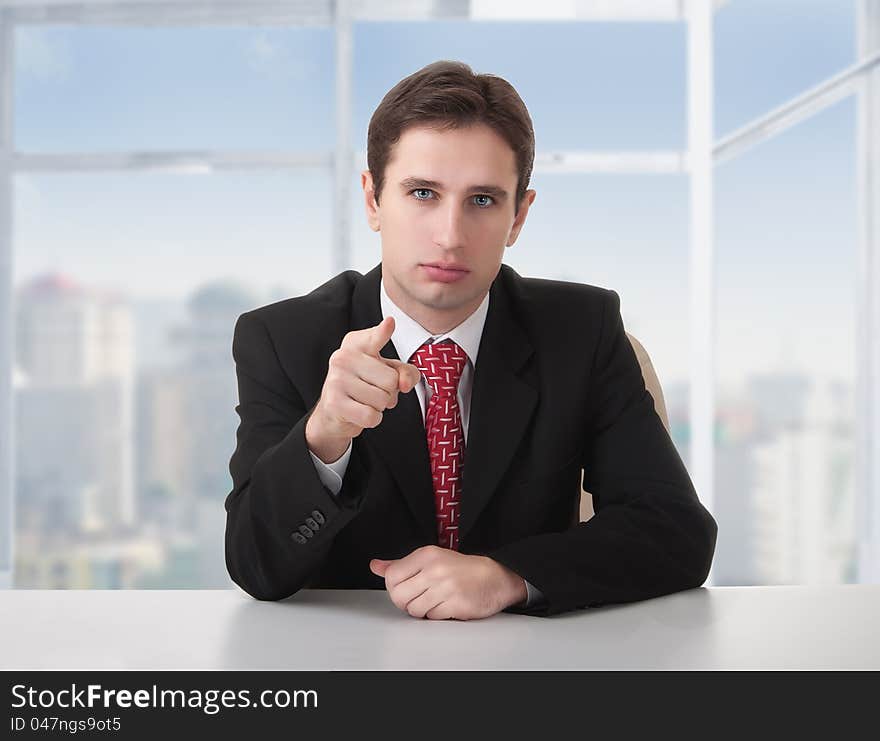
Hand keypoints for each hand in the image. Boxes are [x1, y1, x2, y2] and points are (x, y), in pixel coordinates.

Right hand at [306, 316, 421, 462]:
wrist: (333, 412)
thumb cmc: (365, 386)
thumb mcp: (388, 373)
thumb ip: (406, 373)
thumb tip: (404, 384)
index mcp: (356, 345)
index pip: (374, 337)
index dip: (383, 331)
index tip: (390, 323)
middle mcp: (343, 357)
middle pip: (391, 380)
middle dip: (388, 393)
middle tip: (371, 391)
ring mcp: (336, 379)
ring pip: (382, 400)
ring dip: (378, 407)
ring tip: (364, 401)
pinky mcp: (334, 402)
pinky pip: (371, 416)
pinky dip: (372, 419)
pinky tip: (359, 412)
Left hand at [369, 546, 527, 619]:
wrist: (495, 577)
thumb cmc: (462, 569)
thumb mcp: (430, 558)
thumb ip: (400, 564)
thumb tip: (376, 566)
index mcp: (426, 555)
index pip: (391, 577)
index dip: (394, 587)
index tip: (405, 587)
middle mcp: (434, 570)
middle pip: (399, 596)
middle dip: (405, 602)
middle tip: (418, 597)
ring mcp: (445, 588)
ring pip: (414, 610)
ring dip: (421, 610)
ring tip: (434, 601)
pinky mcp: (455, 604)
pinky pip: (431, 617)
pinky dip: (435, 615)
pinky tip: (445, 605)